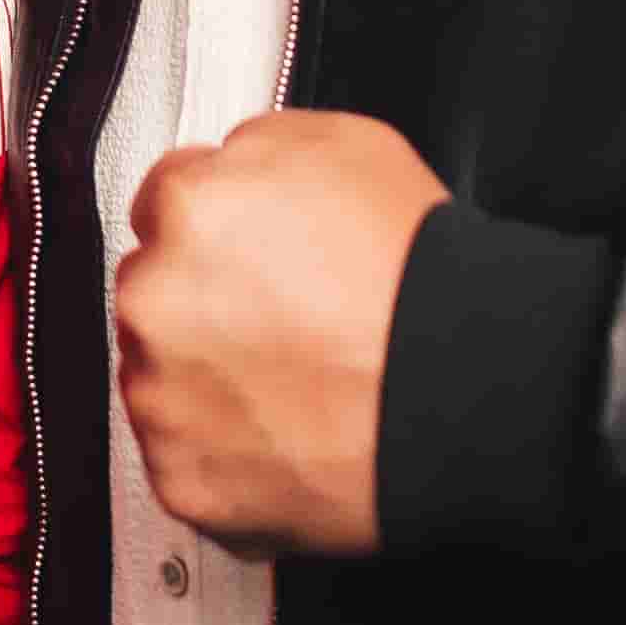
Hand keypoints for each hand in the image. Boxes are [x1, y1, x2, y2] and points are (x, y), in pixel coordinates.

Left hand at [109, 110, 446, 556]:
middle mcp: (155, 302)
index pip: (166, 206)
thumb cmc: (424, 284)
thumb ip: (258, 150)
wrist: (471, 397)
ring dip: (209, 379)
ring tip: (299, 384)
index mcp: (189, 211)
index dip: (220, 231)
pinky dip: (228, 452)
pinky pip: (188, 457)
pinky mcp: (182, 476)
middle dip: (207, 305)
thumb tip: (227, 167)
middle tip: (289, 324)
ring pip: (161, 377)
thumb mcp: (350, 147)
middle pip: (156, 293)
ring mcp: (161, 397)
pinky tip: (292, 434)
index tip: (251, 256)